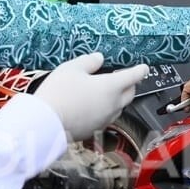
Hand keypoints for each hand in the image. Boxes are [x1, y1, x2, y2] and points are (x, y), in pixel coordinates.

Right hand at [34, 53, 149, 141]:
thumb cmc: (59, 93)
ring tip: (104, 90)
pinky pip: (106, 117)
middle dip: (130, 84)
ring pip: (119, 107)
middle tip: (122, 76)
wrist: (45, 124)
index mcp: (111, 87)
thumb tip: (99, 58)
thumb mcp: (71, 68)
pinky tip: (92, 105)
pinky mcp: (95, 129)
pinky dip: (104, 109)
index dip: (140, 70)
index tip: (144, 68)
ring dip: (117, 98)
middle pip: (130, 93)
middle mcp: (113, 105)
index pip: (133, 76)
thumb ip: (88, 62)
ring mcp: (105, 119)